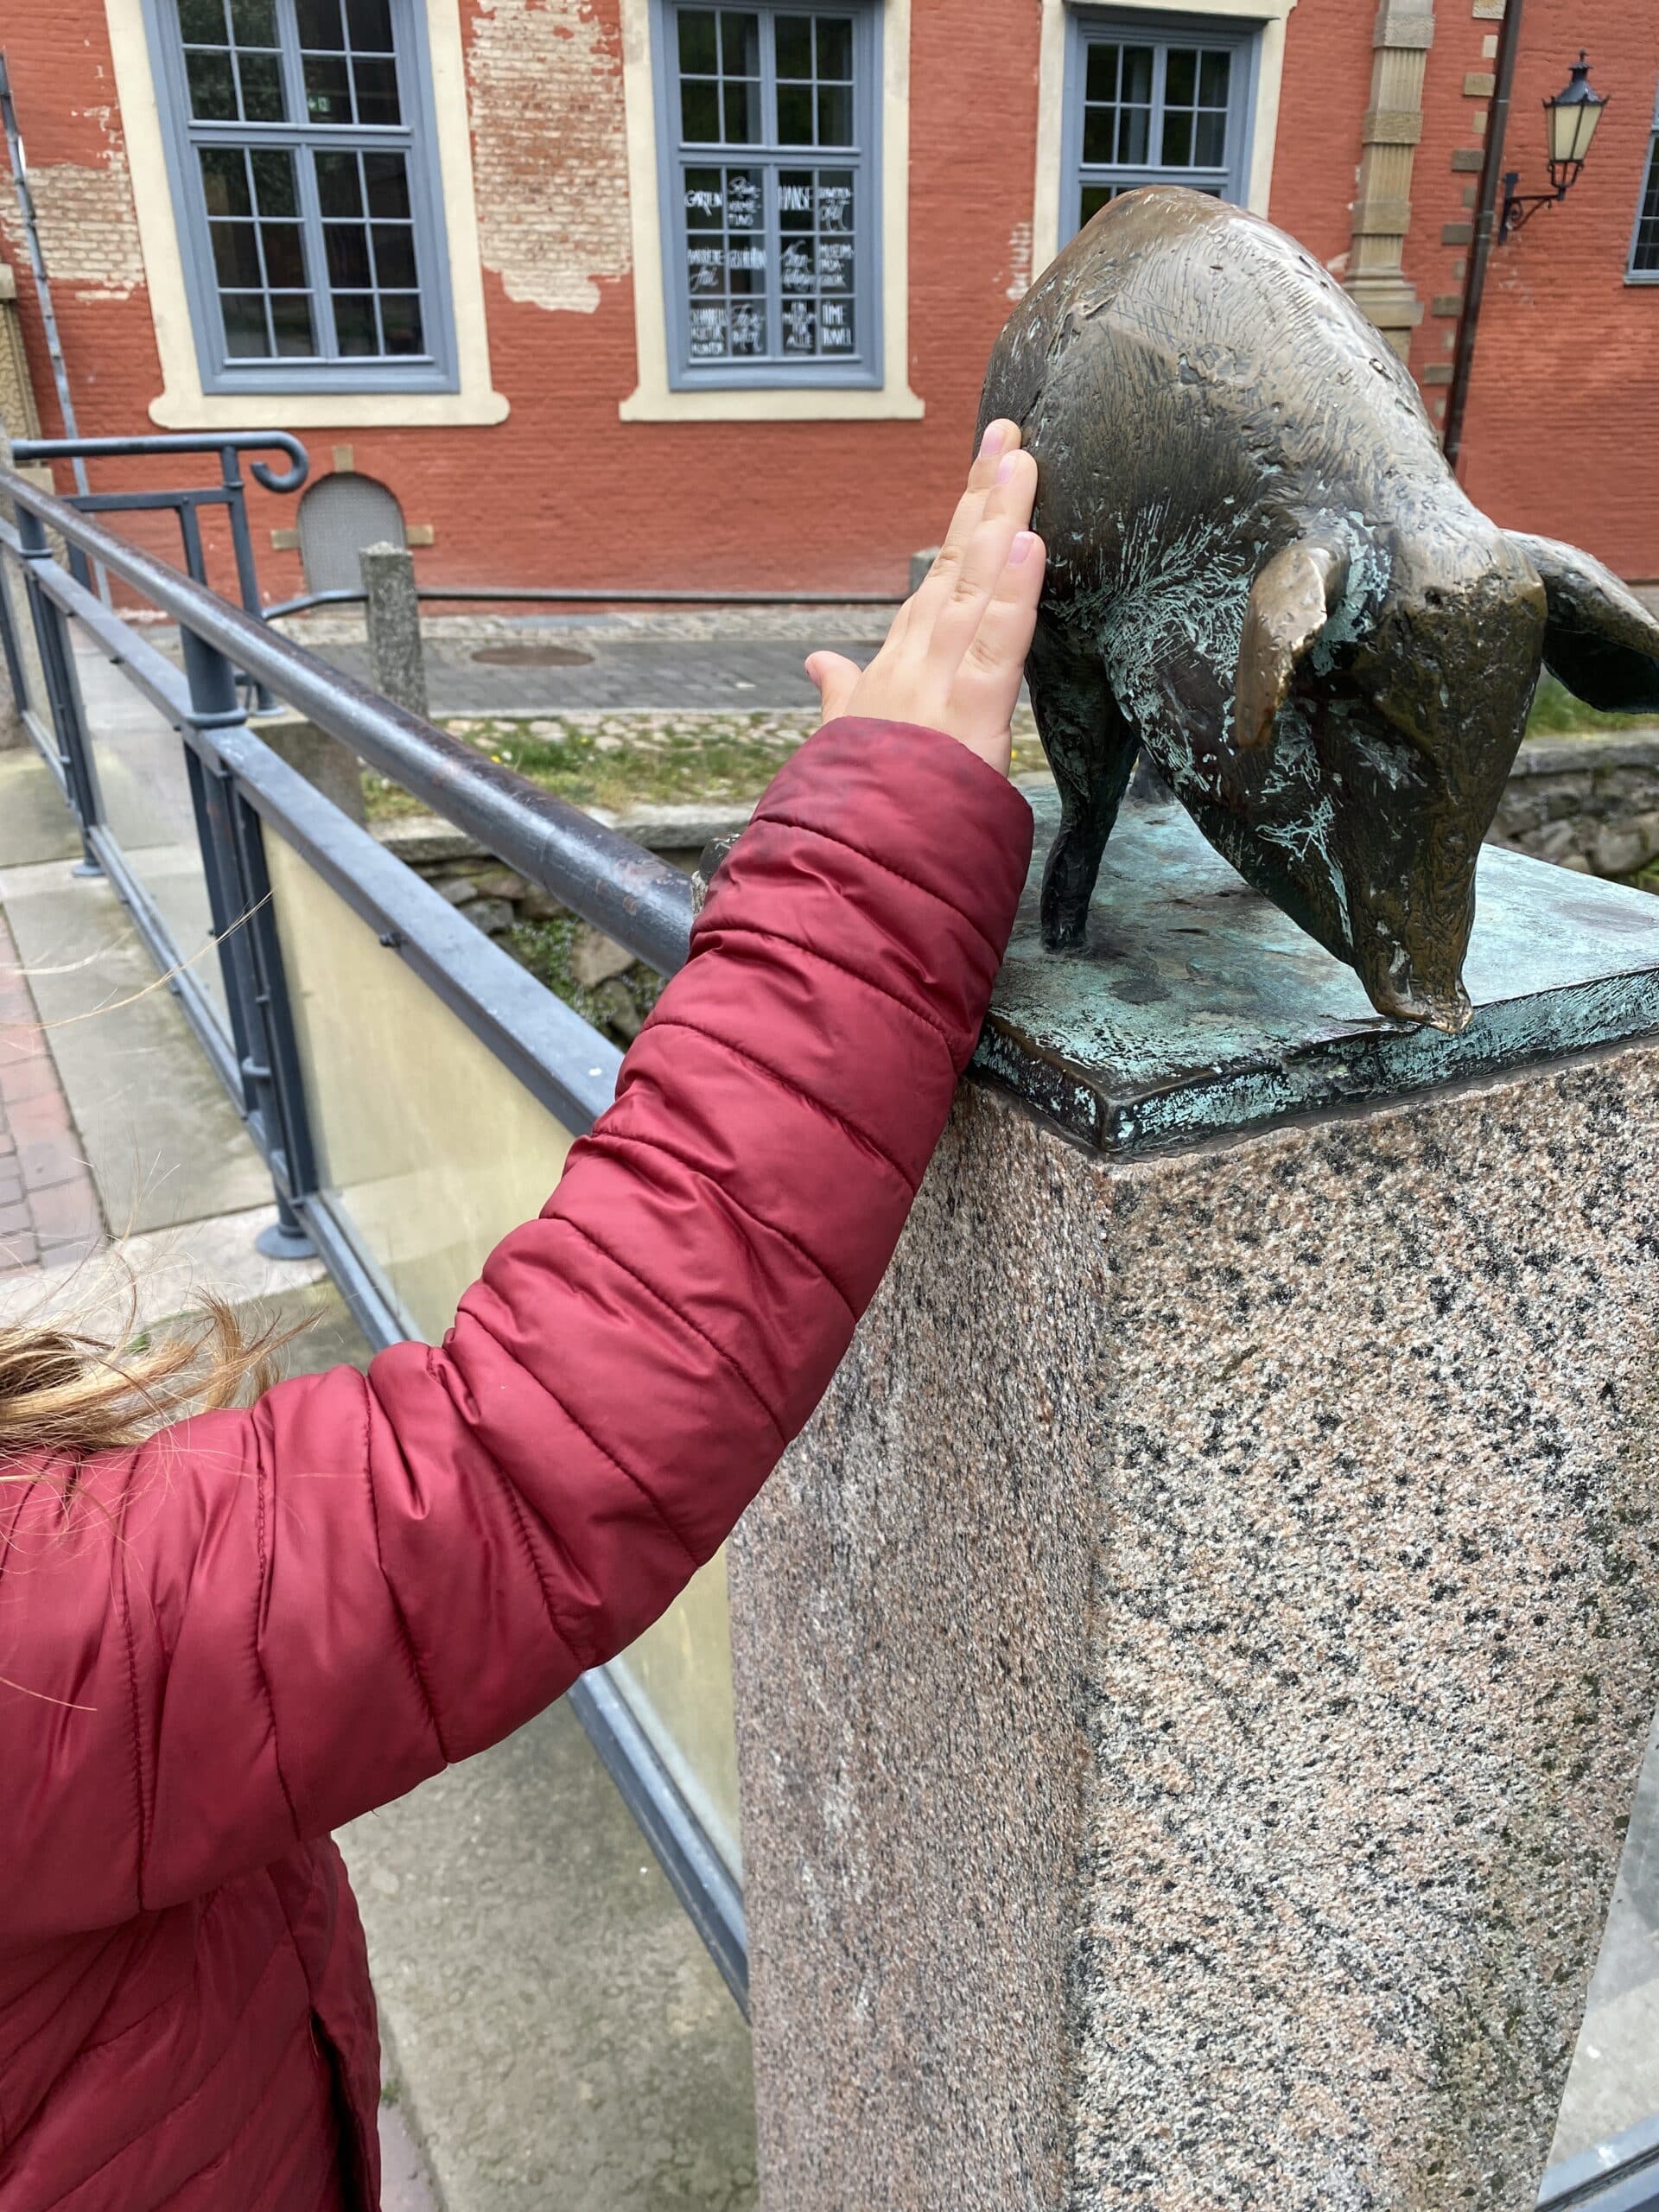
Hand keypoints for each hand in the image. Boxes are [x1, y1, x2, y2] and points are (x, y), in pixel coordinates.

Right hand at [806, 420, 1044, 776]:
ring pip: (976, 587)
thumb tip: (818, 663)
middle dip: (985, 495)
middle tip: (1009, 435)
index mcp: (900, 662)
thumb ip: (839, 692)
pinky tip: (1030, 544)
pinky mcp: (966, 714)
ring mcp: (939, 680)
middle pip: (958, 562)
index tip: (989, 467)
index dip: (966, 518)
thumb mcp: (844, 739)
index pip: (941, 574)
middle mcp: (916, 659)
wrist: (849, 856)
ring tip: (1022, 463)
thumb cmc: (855, 802)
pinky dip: (1015, 593)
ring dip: (1001, 520)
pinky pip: (997, 645)